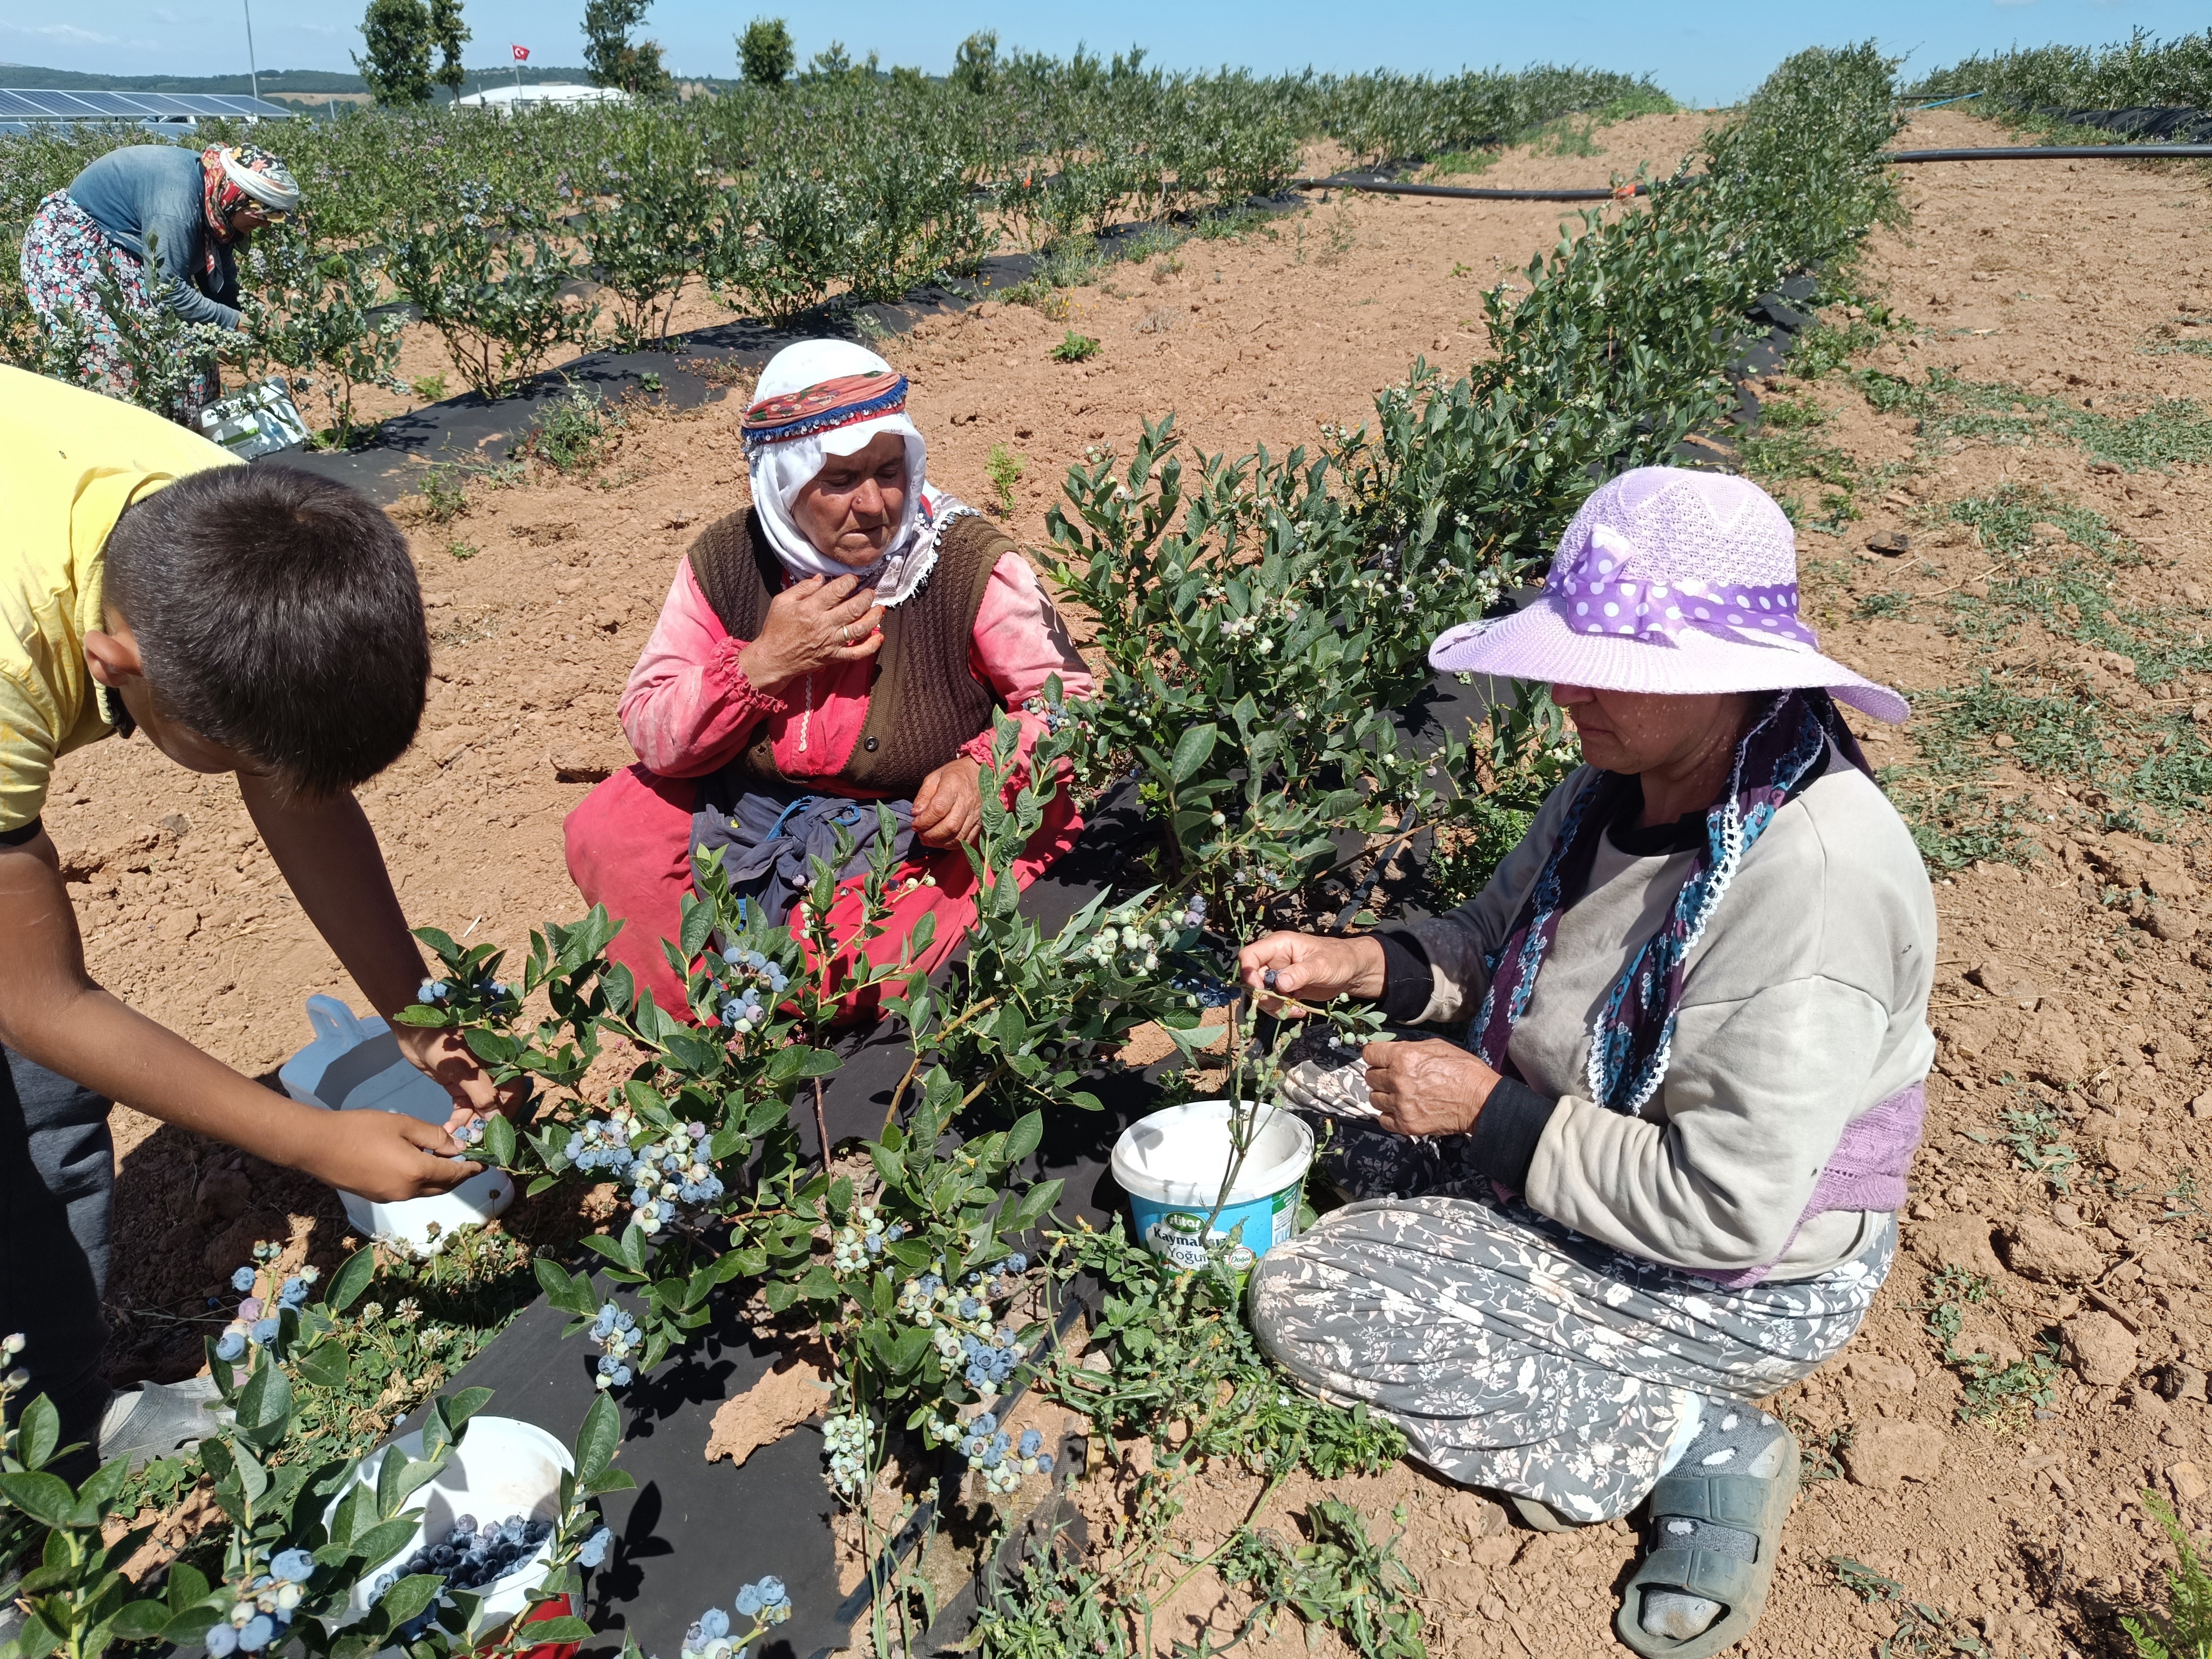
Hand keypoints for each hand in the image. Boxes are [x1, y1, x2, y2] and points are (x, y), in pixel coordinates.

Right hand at [292, 1107, 480, 1201]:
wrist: (317, 1146)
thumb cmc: (361, 1129)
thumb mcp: (403, 1124)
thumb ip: (433, 1136)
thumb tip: (456, 1146)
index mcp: (417, 1172)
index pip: (454, 1174)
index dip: (471, 1168)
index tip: (484, 1163)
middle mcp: (407, 1191)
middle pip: (442, 1186)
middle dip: (457, 1176)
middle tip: (468, 1162)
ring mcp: (390, 1197)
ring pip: (425, 1191)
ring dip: (439, 1179)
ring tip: (445, 1161)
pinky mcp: (376, 1196)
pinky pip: (408, 1191)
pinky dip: (420, 1181)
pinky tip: (417, 1164)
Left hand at [393, 1024, 527, 1135]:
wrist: (415, 1034)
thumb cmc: (443, 1046)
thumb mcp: (464, 1070)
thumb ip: (482, 1094)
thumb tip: (497, 1119)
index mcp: (500, 1064)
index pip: (513, 1093)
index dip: (507, 1113)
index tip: (496, 1132)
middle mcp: (491, 1075)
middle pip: (496, 1105)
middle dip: (485, 1124)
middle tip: (473, 1140)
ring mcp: (475, 1082)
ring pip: (479, 1110)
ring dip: (469, 1125)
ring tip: (457, 1137)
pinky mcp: (459, 1087)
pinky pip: (464, 1109)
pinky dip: (458, 1120)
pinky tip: (450, 1128)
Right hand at [738, 573, 886, 691]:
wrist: (773, 659)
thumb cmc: (775, 630)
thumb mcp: (781, 602)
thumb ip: (802, 588)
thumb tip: (820, 578)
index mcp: (810, 609)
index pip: (836, 591)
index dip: (849, 582)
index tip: (853, 579)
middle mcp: (823, 625)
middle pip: (853, 608)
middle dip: (866, 597)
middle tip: (870, 591)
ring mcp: (831, 642)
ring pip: (860, 629)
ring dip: (873, 617)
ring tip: (879, 609)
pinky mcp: (834, 657)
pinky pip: (857, 653)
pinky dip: (871, 646)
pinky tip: (879, 636)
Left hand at [913, 756, 983, 847]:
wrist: (980, 773)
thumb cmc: (955, 775)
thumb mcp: (934, 778)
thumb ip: (923, 796)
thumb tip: (916, 814)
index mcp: (953, 787)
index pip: (938, 809)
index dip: (924, 821)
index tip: (915, 824)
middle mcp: (967, 802)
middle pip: (950, 826)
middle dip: (931, 835)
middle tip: (920, 834)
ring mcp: (976, 814)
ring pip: (958, 836)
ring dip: (940, 842)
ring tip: (928, 839)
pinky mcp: (981, 823)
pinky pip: (967, 839)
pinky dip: (952, 844)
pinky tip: (942, 841)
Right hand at [1237, 932, 1386, 1012]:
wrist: (1353, 972)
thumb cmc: (1339, 960)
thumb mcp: (1322, 965)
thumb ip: (1301, 973)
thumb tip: (1279, 984)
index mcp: (1279, 945)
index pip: (1249, 956)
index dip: (1248, 973)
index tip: (1261, 989)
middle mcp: (1274, 959)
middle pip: (1253, 979)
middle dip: (1264, 996)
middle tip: (1282, 1005)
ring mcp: (1279, 975)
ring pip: (1262, 994)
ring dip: (1274, 1006)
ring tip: (1296, 1010)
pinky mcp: (1285, 988)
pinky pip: (1274, 1002)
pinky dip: (1283, 1010)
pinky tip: (1300, 1011)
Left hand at [1362, 1038, 1499, 1136]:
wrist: (1480, 1101)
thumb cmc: (1463, 1070)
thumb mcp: (1437, 1047)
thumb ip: (1409, 1048)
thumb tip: (1391, 1051)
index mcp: (1403, 1057)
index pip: (1370, 1053)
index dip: (1375, 1055)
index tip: (1380, 1059)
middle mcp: (1398, 1080)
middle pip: (1370, 1077)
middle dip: (1381, 1075)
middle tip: (1395, 1077)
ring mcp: (1401, 1104)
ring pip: (1374, 1098)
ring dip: (1385, 1095)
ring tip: (1401, 1094)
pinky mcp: (1406, 1124)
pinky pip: (1383, 1119)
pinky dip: (1390, 1115)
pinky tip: (1402, 1109)